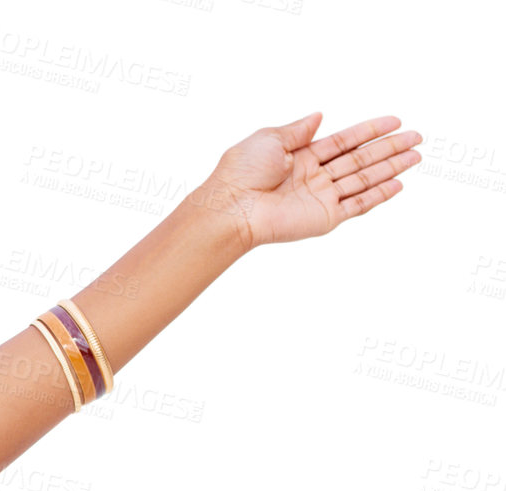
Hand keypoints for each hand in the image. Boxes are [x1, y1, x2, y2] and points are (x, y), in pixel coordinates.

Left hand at [195, 113, 419, 250]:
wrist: (231, 207)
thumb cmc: (241, 172)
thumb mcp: (268, 138)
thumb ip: (297, 129)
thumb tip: (319, 115)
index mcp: (301, 156)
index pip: (344, 140)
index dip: (369, 130)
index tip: (394, 121)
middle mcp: (314, 176)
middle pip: (361, 158)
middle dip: (389, 147)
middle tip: (417, 137)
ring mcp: (321, 197)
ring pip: (365, 178)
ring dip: (392, 167)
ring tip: (416, 156)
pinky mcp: (325, 217)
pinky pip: (359, 204)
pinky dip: (379, 195)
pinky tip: (398, 184)